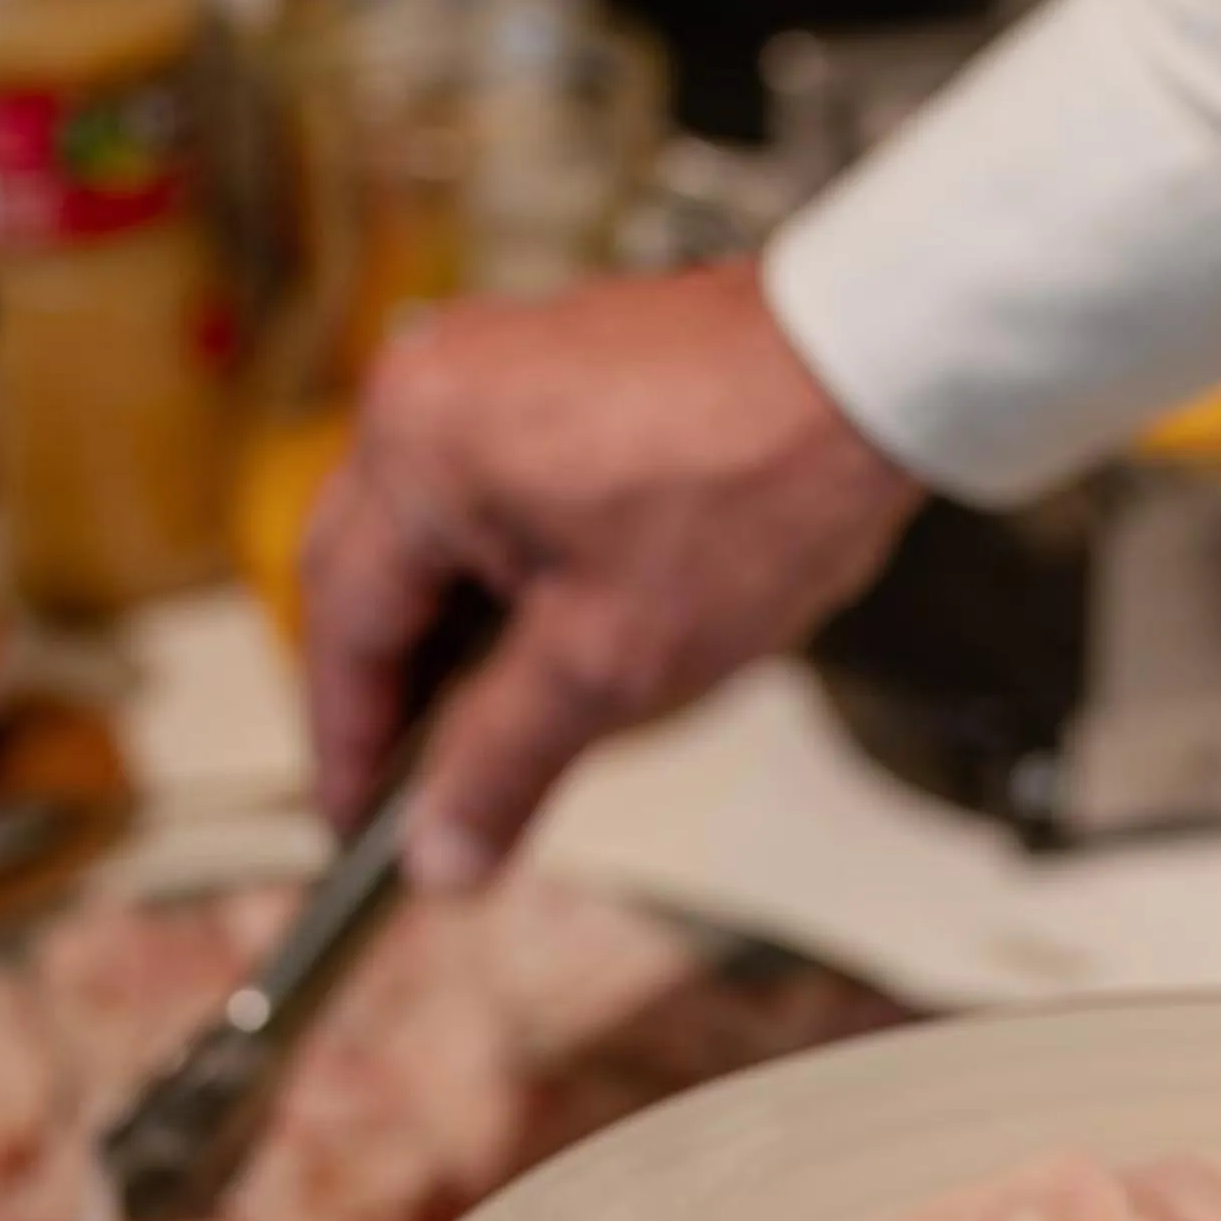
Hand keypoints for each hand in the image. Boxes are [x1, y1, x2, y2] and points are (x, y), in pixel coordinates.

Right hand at [301, 258, 920, 882]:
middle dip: (391, 693)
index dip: (349, 746)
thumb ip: (505, 764)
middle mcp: (432, 386)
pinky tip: (550, 642)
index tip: (360, 832)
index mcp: (416, 449)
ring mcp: (493, 364)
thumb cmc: (756, 485)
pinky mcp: (557, 365)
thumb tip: (438, 856)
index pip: (342, 627)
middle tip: (417, 798)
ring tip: (495, 734)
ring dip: (451, 639)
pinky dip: (502, 577)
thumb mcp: (614, 664)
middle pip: (368, 574)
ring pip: (431, 536)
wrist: (878, 367)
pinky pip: (489, 491)